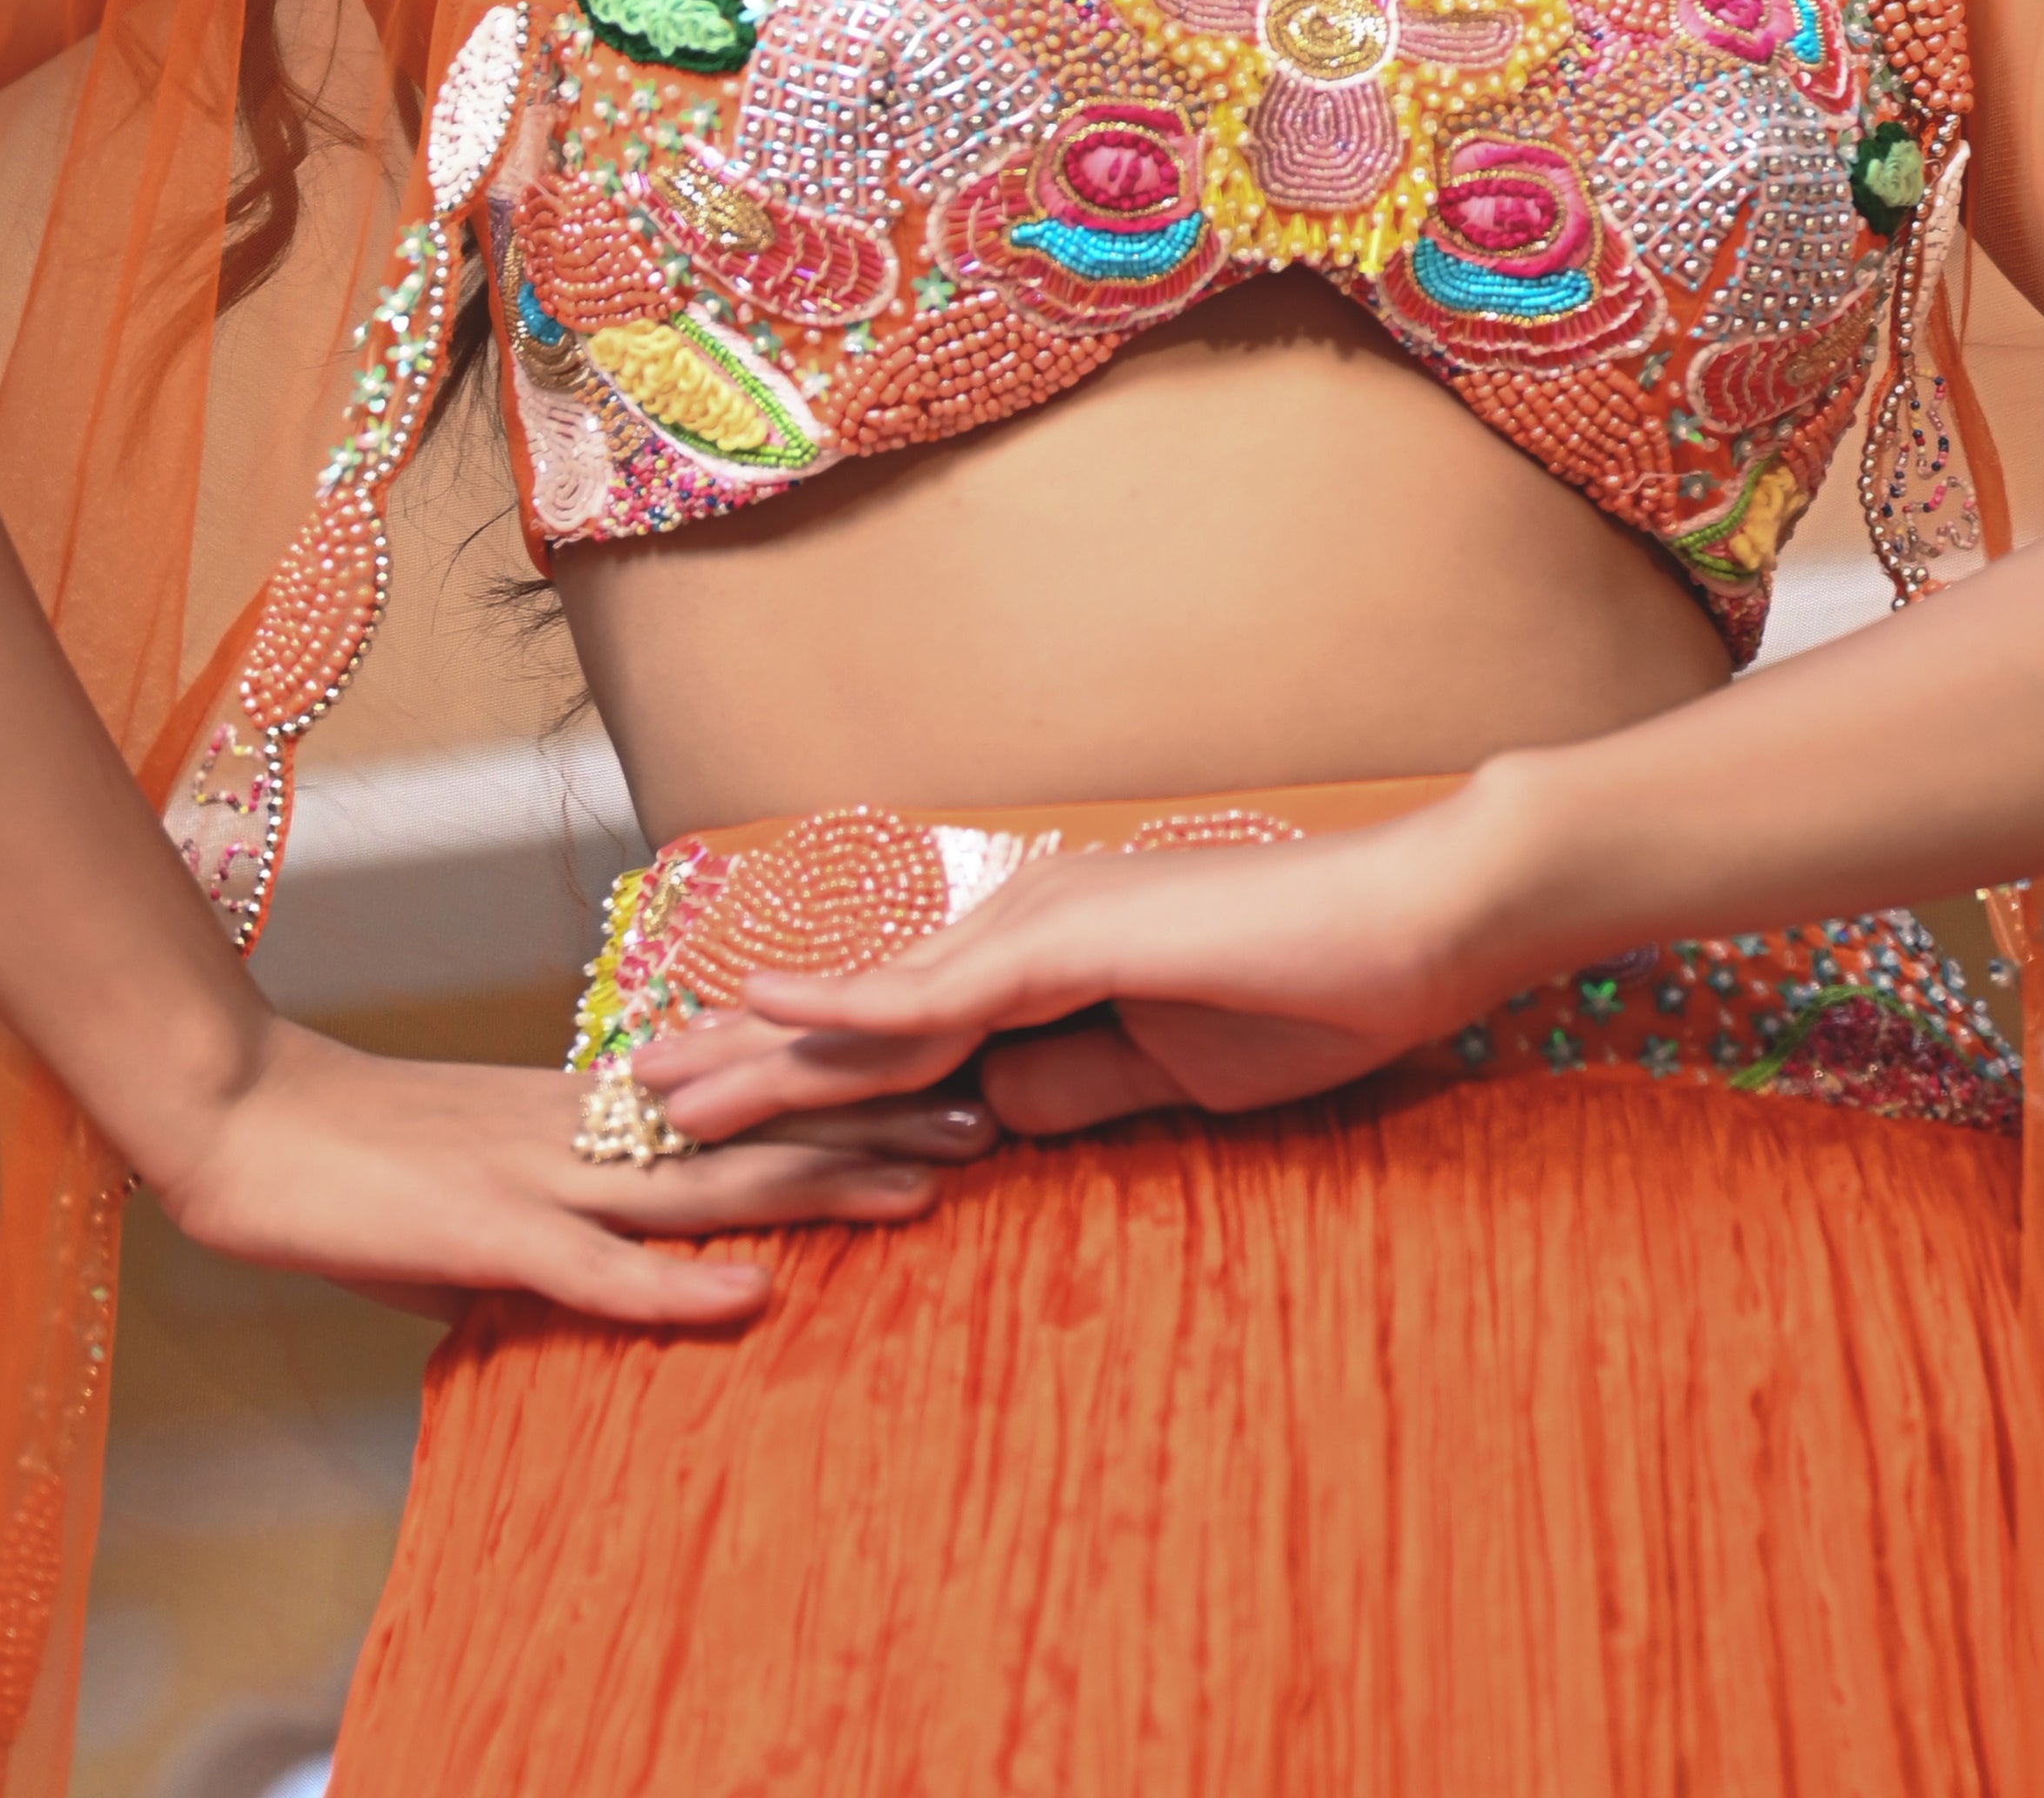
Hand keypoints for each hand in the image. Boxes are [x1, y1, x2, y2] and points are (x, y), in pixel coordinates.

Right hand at [143, 1012, 993, 1329]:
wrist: (243, 1124)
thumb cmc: (357, 1162)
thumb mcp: (483, 1189)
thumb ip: (565, 1218)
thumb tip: (622, 1263)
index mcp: (590, 1114)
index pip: (746, 1101)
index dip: (849, 1093)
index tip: (947, 1077)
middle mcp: (588, 1132)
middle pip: (760, 1129)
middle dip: (881, 1125)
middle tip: (996, 1114)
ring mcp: (542, 1177)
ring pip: (708, 1184)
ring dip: (821, 1187)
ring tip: (924, 1189)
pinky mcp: (484, 1234)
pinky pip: (594, 1268)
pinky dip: (673, 1287)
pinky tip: (749, 1297)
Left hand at [634, 792, 1502, 1148]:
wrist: (1410, 927)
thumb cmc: (1311, 993)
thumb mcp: (1171, 1076)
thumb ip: (1075, 1089)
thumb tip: (987, 1119)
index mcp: (1044, 965)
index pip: (899, 1038)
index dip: (801, 1079)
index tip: (713, 1111)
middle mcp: (1020, 926)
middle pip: (854, 1010)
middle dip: (742, 1059)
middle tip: (633, 1096)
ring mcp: (1038, 923)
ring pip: (873, 1005)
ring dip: (762, 1052)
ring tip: (660, 1087)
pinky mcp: (1070, 938)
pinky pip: (943, 990)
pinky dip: (849, 1005)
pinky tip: (771, 1009)